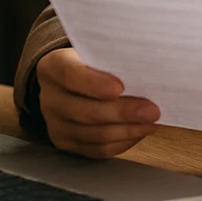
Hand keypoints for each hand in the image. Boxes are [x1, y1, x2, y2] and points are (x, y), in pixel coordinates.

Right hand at [37, 47, 159, 157]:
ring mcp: (55, 124)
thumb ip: (112, 58)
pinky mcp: (66, 142)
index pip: (70, 75)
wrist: (71, 81)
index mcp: (53, 66)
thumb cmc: (92, 62)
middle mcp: (49, 97)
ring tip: (151, 122)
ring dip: (127, 130)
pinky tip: (138, 131)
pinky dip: (122, 142)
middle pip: (85, 111)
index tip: (121, 88)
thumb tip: (146, 68)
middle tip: (152, 111)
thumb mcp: (96, 51)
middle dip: (122, 113)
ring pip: (94, 134)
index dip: (95, 83)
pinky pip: (97, 149)